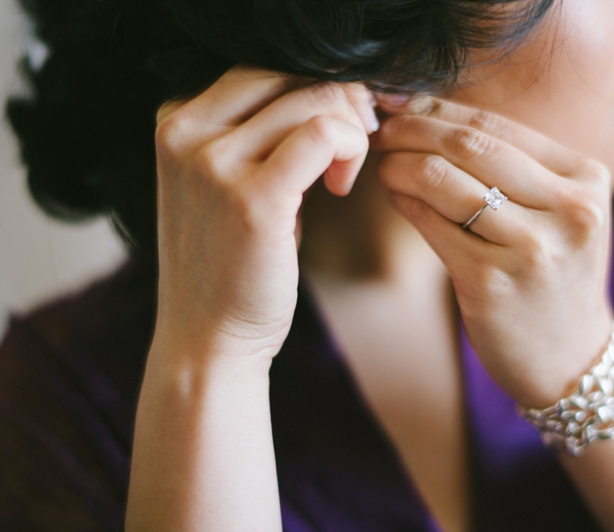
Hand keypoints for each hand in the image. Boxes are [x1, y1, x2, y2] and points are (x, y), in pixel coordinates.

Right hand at [152, 68, 376, 361]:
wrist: (208, 340)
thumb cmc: (230, 266)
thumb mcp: (228, 187)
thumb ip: (261, 138)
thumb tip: (329, 100)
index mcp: (175, 122)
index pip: (259, 70)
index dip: (312, 89)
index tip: (337, 129)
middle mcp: (185, 133)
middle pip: (287, 73)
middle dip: (338, 99)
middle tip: (358, 140)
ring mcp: (213, 163)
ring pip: (312, 100)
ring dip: (349, 129)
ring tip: (344, 176)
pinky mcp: (251, 198)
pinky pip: (323, 135)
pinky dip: (349, 148)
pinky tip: (341, 187)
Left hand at [372, 99, 613, 406]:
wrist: (570, 356)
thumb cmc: (556, 276)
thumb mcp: (561, 213)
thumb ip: (515, 167)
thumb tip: (433, 118)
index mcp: (586, 180)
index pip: (498, 127)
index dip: (441, 110)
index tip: (406, 106)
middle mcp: (568, 210)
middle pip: (471, 146)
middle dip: (415, 130)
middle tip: (384, 129)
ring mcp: (531, 249)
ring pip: (445, 181)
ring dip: (402, 164)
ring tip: (384, 163)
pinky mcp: (492, 283)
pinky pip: (434, 225)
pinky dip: (406, 202)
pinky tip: (395, 194)